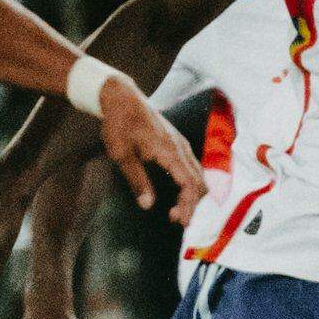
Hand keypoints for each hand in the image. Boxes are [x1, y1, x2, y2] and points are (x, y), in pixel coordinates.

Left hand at [94, 78, 206, 224]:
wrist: (122, 97)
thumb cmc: (118, 124)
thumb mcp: (121, 155)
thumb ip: (137, 180)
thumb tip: (147, 205)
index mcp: (169, 151)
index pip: (190, 185)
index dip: (188, 206)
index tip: (179, 221)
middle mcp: (180, 147)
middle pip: (200, 182)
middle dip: (192, 204)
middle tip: (175, 218)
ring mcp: (181, 143)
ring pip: (198, 174)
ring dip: (192, 194)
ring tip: (176, 209)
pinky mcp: (177, 142)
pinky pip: (192, 166)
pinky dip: (190, 183)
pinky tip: (178, 192)